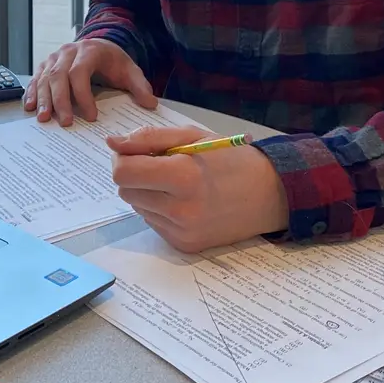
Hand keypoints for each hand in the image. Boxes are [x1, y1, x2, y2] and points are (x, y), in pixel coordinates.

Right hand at [24, 38, 155, 125]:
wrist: (100, 46)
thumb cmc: (114, 61)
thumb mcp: (130, 71)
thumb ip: (140, 86)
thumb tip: (150, 104)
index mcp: (89, 51)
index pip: (80, 72)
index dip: (83, 95)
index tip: (90, 116)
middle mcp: (68, 52)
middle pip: (58, 76)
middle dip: (60, 101)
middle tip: (65, 123)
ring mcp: (54, 57)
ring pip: (44, 77)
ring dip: (43, 99)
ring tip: (44, 118)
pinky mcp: (46, 64)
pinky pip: (36, 78)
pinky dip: (32, 92)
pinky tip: (30, 107)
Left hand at [108, 126, 288, 252]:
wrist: (271, 194)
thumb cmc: (231, 159)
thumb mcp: (192, 136)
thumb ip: (148, 138)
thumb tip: (112, 143)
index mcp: (182, 176)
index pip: (123, 173)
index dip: (122, 158)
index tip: (134, 151)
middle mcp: (180, 209)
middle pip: (125, 191)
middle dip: (134, 175)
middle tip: (158, 164)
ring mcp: (183, 232)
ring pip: (138, 208)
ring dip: (147, 192)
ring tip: (176, 183)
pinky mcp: (185, 246)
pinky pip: (154, 223)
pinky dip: (160, 209)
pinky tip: (184, 201)